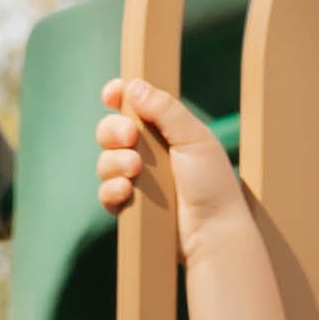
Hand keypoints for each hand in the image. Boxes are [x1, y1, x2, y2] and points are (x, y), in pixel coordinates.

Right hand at [95, 78, 248, 250]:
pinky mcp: (130, 208)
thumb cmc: (211, 184)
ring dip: (113, 161)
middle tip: (130, 136)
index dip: (118, 96)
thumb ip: (166, 109)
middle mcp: (147, 151)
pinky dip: (111, 189)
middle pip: (111, 130)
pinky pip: (106, 193)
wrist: (213, 233)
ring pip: (105, 162)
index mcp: (164, 129)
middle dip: (113, 130)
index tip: (112, 94)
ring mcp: (136, 180)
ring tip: (134, 169)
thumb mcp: (194, 138)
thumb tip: (134, 86)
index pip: (133, 105)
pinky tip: (125, 190)